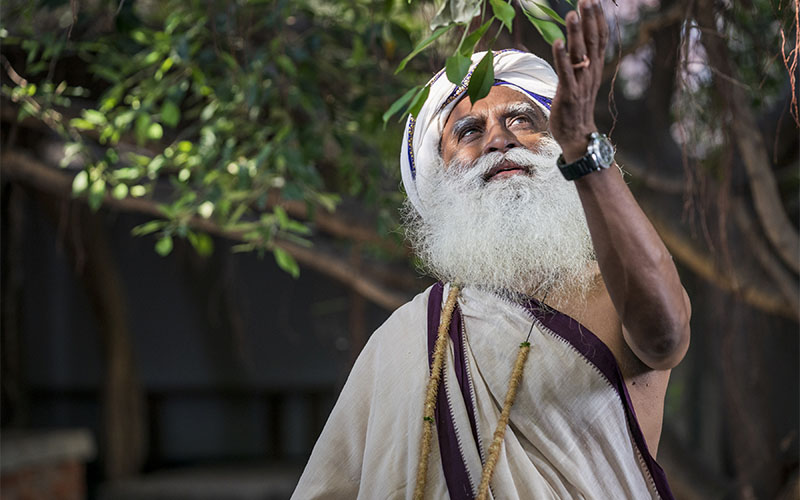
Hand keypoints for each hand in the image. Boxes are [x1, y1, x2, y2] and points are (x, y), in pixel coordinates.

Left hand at [548, 0, 608, 161]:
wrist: (577, 135)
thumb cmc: (577, 106)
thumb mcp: (583, 79)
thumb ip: (582, 60)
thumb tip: (579, 41)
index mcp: (595, 68)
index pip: (600, 39)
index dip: (598, 19)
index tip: (593, 1)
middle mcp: (591, 73)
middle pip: (593, 42)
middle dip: (590, 20)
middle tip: (587, 0)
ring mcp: (580, 84)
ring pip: (580, 55)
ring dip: (576, 34)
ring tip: (572, 14)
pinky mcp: (568, 94)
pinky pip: (566, 73)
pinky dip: (561, 57)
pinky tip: (557, 42)